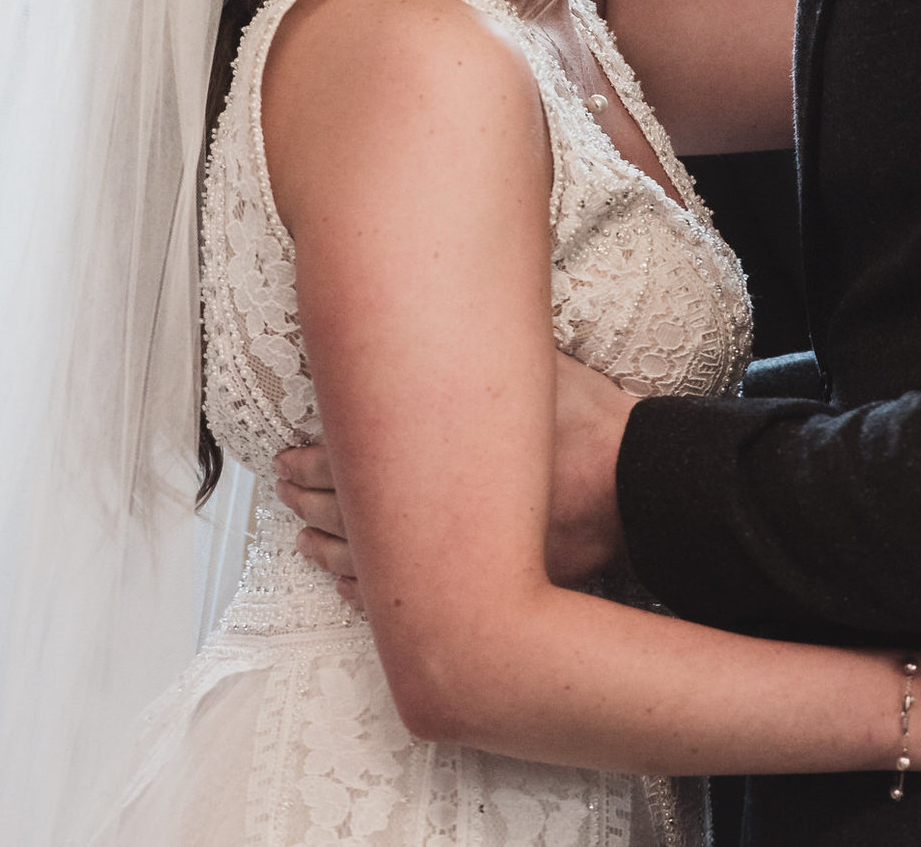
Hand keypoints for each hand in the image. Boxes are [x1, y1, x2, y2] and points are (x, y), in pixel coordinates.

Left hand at [277, 351, 637, 603]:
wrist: (638, 486)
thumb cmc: (588, 425)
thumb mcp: (528, 369)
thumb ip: (479, 360)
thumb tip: (450, 317)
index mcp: (434, 456)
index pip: (347, 462)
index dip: (311, 461)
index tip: (287, 456)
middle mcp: (435, 515)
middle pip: (347, 511)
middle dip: (308, 498)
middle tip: (282, 486)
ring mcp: (456, 560)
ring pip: (368, 563)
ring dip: (328, 549)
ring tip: (302, 540)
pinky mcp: (482, 590)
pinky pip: (408, 603)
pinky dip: (372, 596)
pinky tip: (351, 589)